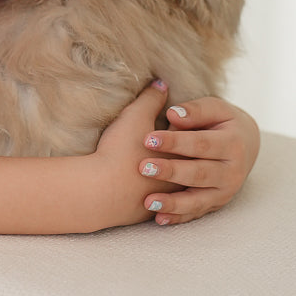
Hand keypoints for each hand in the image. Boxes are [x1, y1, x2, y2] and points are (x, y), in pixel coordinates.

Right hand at [93, 81, 182, 226]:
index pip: (194, 137)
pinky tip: (158, 196)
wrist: (102, 193)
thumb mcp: (136, 116)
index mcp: (179, 152)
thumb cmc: (121, 151)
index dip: (188, 129)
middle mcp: (178, 177)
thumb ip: (152, 98)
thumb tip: (163, 82)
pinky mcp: (149, 213)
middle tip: (187, 150)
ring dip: (180, 182)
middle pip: (193, 165)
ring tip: (176, 175)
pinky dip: (163, 201)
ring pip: (180, 189)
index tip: (183, 123)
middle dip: (192, 157)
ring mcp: (164, 197)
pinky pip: (162, 206)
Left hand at [138, 97, 259, 223]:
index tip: (148, 139)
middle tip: (143, 168)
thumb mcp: (215, 109)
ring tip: (148, 201)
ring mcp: (225, 192)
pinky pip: (195, 214)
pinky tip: (159, 219)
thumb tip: (173, 114)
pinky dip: (177, 218)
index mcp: (233, 144)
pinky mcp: (215, 205)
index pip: (201, 144)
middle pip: (199, 173)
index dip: (175, 142)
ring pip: (198, 200)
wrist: (245, 145)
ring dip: (173, 202)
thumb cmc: (222, 122)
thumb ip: (196, 111)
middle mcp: (232, 172)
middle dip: (171, 171)